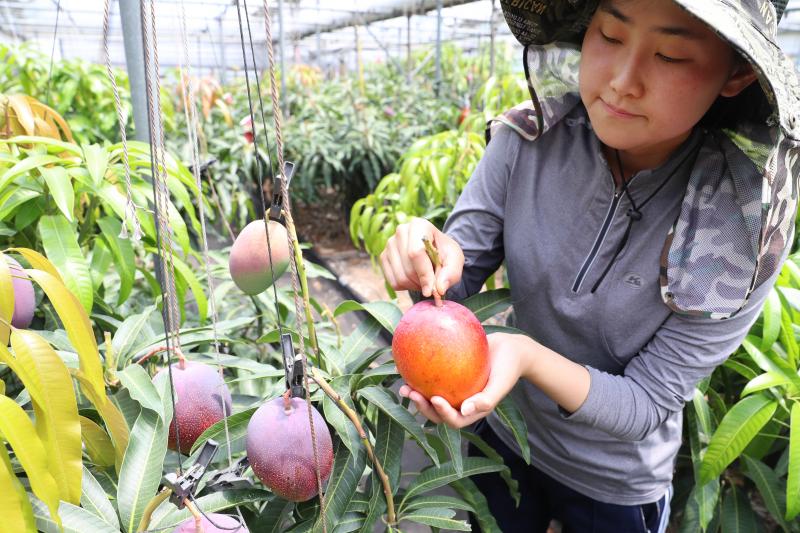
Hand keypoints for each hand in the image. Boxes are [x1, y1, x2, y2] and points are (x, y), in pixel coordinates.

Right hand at [380, 217, 463, 297]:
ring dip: (415, 286)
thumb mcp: (455, 260)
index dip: (424, 275)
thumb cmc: (444, 253)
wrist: (434, 250)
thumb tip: (439, 289)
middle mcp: (400, 231)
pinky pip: (392, 282)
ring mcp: (389, 244)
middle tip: (434, 283)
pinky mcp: (383, 257)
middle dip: (423, 282)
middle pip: (408, 268)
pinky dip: (406, 286)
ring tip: (425, 279)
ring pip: (400, 277)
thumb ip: (451, 273)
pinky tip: (414, 279)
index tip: (432, 291)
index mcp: (419, 225)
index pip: (416, 253)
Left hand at [399, 332, 534, 428]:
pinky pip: (434, 376)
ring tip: (404, 385)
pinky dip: (422, 374)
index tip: (434, 398)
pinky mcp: (451, 374)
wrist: (511, 348)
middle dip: (421, 406)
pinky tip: (409, 365)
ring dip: (416, 394)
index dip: (441, 414)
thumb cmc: (509, 367)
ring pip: (431, 396)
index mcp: (472, 410)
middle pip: (437, 412)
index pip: (453, 420)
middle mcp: (461, 402)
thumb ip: (486, 399)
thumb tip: (464, 411)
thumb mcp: (501, 383)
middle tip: (410, 392)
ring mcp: (455, 389)